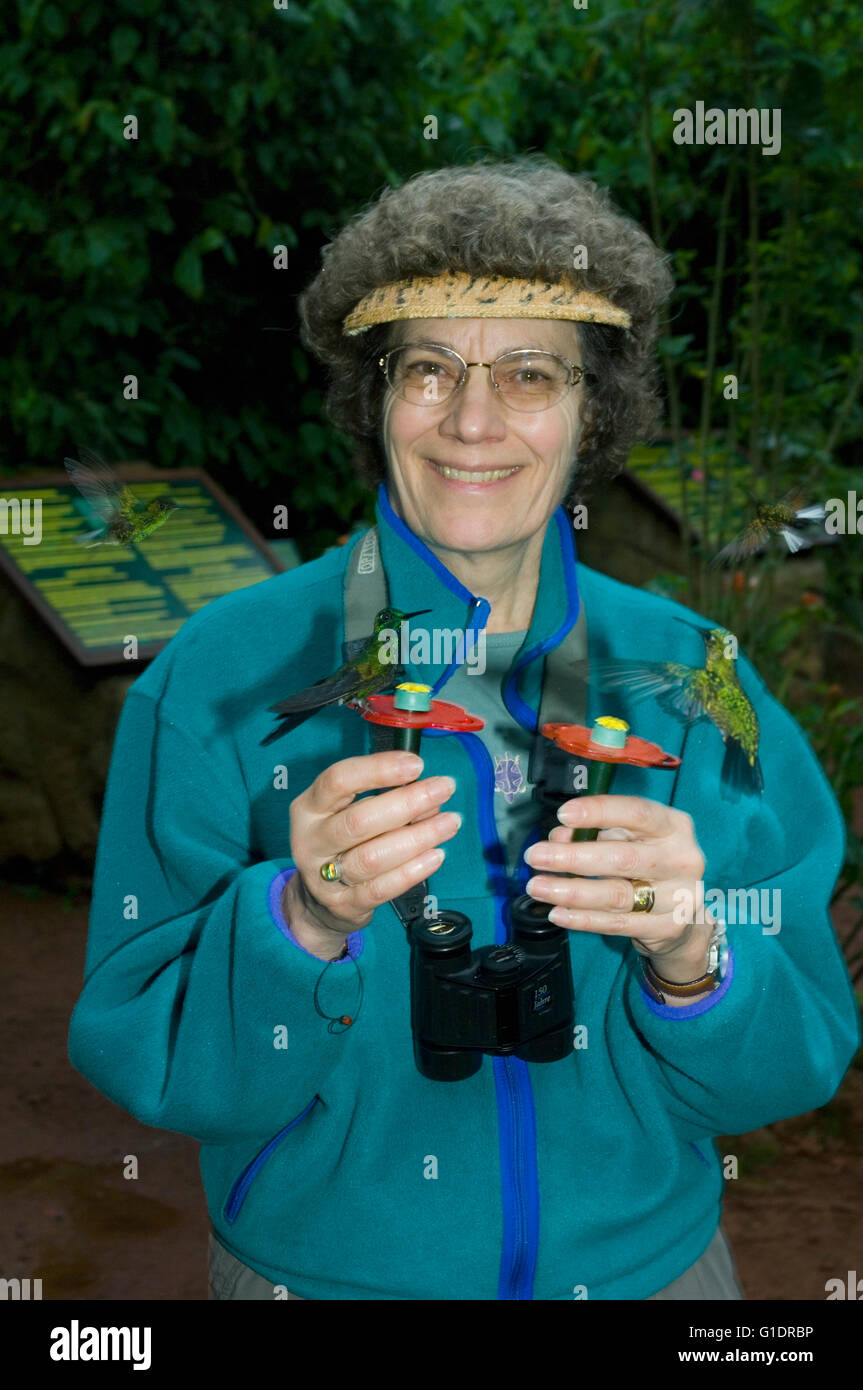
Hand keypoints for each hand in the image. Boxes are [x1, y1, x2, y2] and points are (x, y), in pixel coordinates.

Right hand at [285, 751, 459, 956]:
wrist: (318, 901)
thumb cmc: (344, 842)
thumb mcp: (351, 812)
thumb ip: (386, 800)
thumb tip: (429, 797)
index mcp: (309, 807)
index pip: (338, 780)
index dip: (378, 769)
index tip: (416, 764)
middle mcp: (311, 840)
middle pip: (359, 820)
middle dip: (408, 802)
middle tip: (445, 789)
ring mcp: (323, 876)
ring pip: (373, 857)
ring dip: (417, 838)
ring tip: (450, 823)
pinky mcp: (343, 905)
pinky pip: (382, 888)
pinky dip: (412, 871)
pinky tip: (436, 855)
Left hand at [523, 794, 713, 982]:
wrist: (684, 912)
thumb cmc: (649, 863)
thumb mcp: (630, 838)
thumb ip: (598, 832)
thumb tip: (560, 836)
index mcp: (674, 826)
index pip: (637, 812)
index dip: (599, 812)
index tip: (564, 815)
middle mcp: (683, 859)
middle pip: (622, 857)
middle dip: (573, 857)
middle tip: (536, 856)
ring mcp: (679, 896)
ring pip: (616, 894)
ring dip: (571, 891)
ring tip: (538, 887)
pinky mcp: (667, 927)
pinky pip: (617, 924)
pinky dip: (583, 919)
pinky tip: (558, 912)